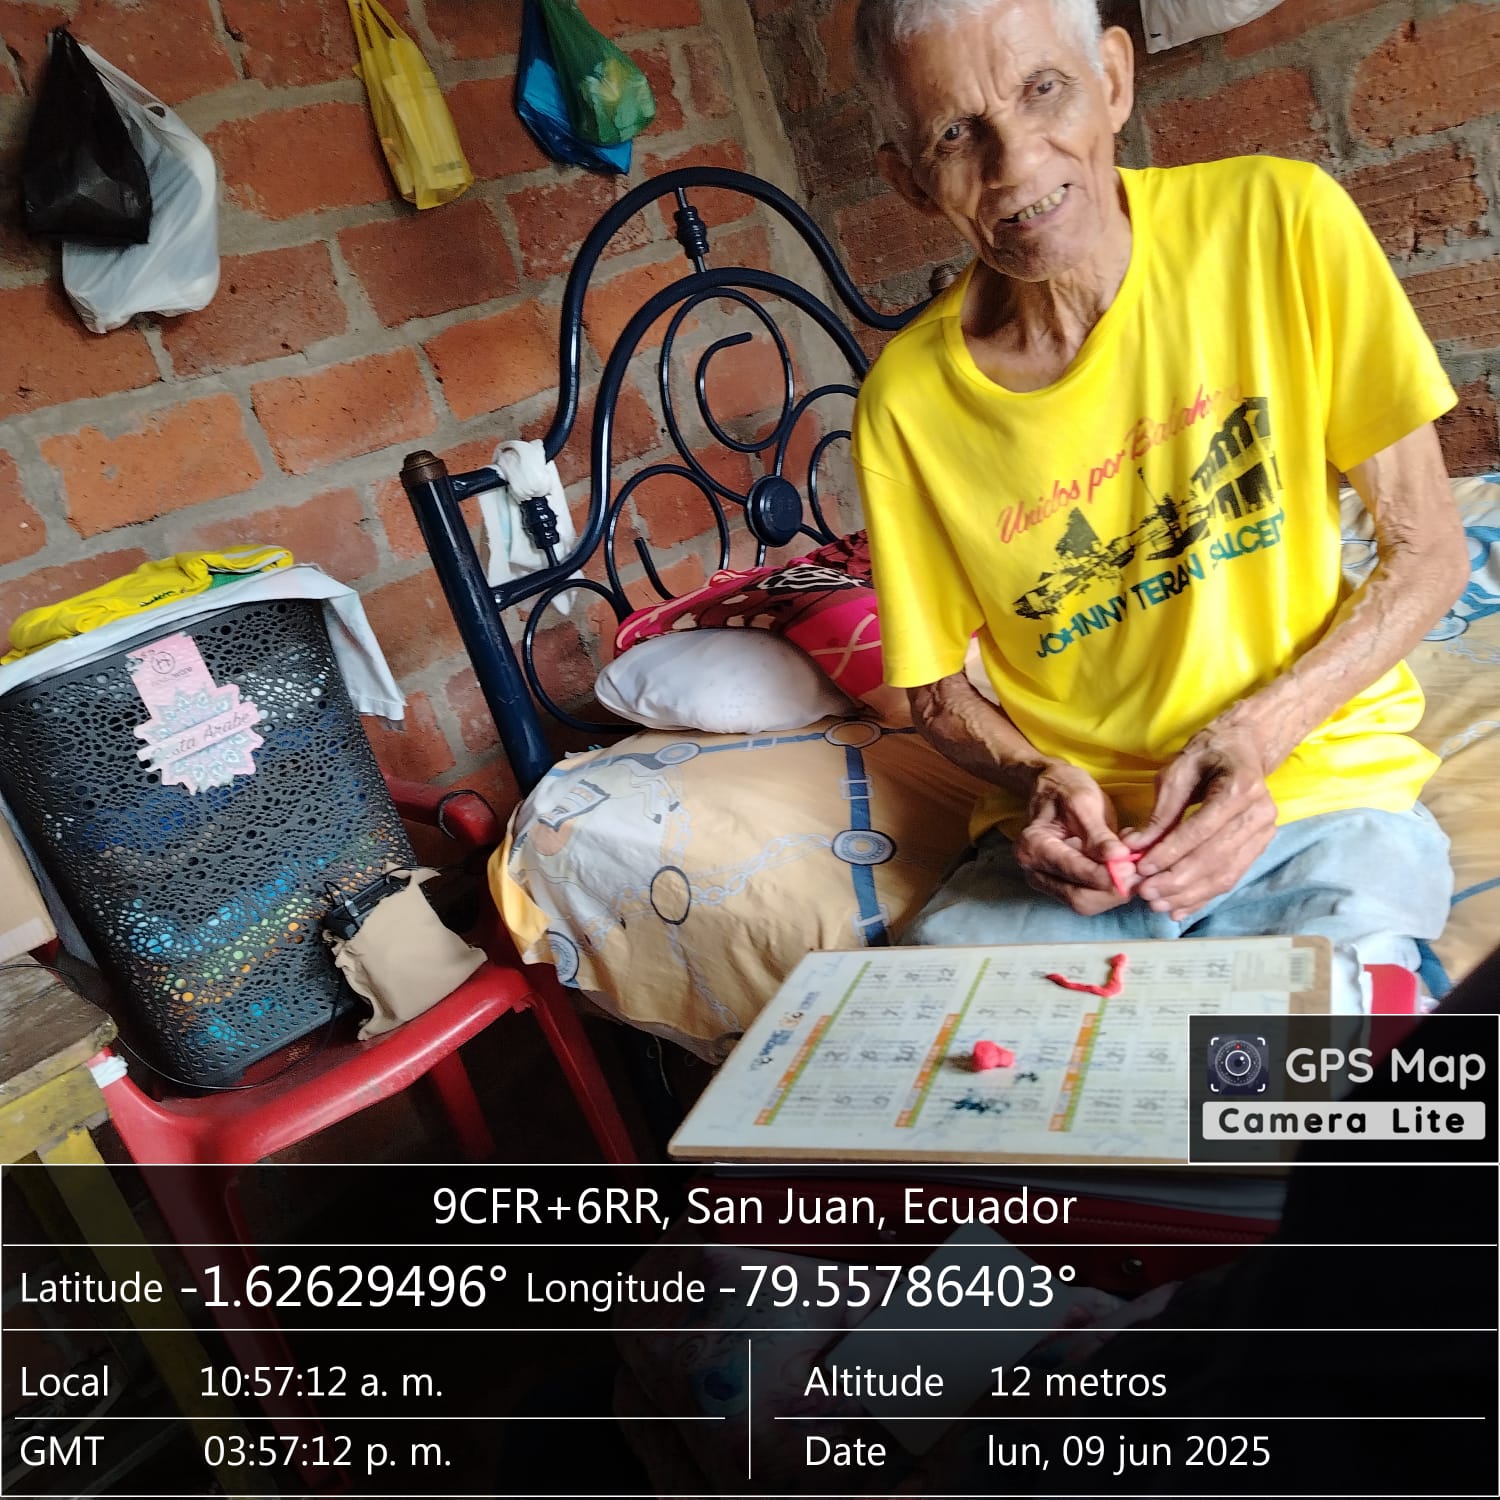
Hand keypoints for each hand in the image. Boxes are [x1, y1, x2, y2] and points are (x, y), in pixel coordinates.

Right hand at [1014, 762, 1134, 914]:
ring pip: (1087, 904)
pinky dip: (1111, 888)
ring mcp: (1047, 882)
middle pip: (1079, 899)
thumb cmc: (1066, 789)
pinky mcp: (1062, 886)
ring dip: (1115, 892)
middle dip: (1113, 890)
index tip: (1132, 867)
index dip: (1105, 874)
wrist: (1052, 787)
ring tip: (1134, 868)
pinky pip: (1090, 898)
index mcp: (1033, 847)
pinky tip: (1123, 869)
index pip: (1073, 872)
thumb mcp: (1083, 803)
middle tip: (1140, 873)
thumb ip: (1099, 834)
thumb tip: (1118, 858)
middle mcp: (1034, 871)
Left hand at [1124, 723, 1277, 919]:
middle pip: (1215, 857)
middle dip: (1177, 880)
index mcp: (1240, 787)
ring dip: (1188, 894)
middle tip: (1145, 892)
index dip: (1171, 852)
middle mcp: (1260, 813)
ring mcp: (1264, 833)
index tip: (1142, 868)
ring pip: (1225, 873)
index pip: (1201, 829)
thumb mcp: (1177, 770)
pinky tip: (1179, 909)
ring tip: (1157, 904)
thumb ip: (1160, 811)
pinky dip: (1203, 896)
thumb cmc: (1207, 754)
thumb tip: (1134, 846)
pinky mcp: (1260, 847)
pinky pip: (1231, 878)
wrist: (1243, 749)